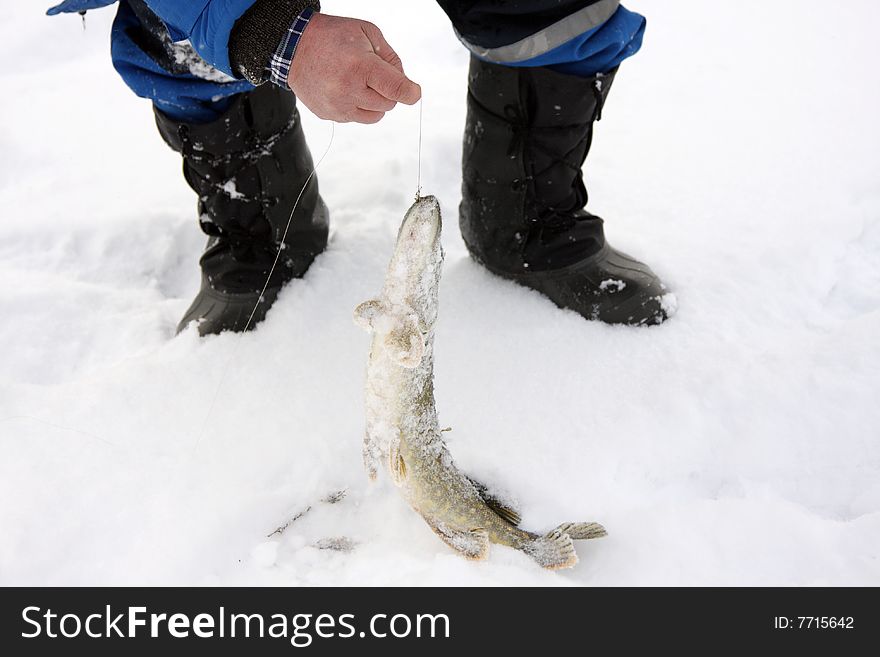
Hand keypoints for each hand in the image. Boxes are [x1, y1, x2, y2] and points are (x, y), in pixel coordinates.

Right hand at [288, 13, 420, 123]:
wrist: (294, 48)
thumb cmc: (331, 37)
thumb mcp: (367, 32)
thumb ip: (390, 57)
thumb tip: (403, 82)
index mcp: (360, 67)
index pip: (395, 89)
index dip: (410, 93)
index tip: (414, 93)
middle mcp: (348, 90)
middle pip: (388, 104)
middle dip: (387, 90)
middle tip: (373, 74)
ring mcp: (338, 106)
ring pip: (375, 116)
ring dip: (374, 102)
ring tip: (360, 83)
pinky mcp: (330, 116)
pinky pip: (356, 118)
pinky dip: (358, 107)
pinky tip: (345, 89)